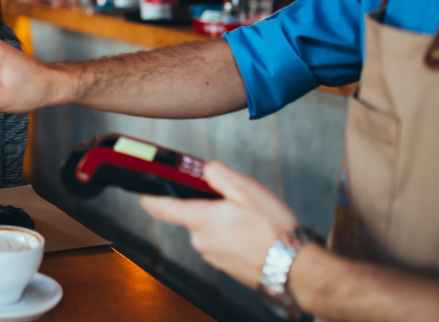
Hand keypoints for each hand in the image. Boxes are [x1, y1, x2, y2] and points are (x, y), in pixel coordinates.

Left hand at [139, 161, 296, 288]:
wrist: (296, 269)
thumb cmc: (274, 231)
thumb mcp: (247, 189)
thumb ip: (218, 174)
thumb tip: (204, 169)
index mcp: (201, 219)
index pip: (160, 207)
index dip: (148, 196)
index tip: (142, 188)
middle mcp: (201, 240)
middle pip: (191, 214)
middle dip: (206, 203)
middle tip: (232, 199)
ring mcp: (212, 255)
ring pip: (207, 228)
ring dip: (221, 220)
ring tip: (249, 218)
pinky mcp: (224, 265)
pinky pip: (220, 242)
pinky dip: (231, 235)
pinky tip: (251, 233)